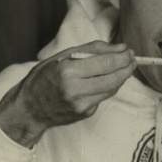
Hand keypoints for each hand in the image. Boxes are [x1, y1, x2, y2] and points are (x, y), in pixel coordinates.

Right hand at [0, 41, 135, 146]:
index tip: (130, 51)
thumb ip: (92, 50)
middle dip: (127, 68)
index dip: (122, 58)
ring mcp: (81, 104)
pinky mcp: (85, 113)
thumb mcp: (62, 56)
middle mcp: (75, 90)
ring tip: (124, 67)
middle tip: (133, 59)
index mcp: (68, 71)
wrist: (28, 109)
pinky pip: (104, 97)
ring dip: (121, 77)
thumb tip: (120, 48)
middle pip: (114, 78)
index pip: (106, 63)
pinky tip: (107, 80)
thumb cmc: (43, 78)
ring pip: (112, 88)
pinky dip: (109, 87)